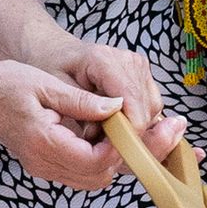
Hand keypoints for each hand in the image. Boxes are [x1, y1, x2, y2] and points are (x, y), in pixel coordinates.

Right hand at [0, 58, 128, 188]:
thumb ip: (82, 100)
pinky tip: (95, 135)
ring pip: (91, 180)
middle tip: (124, 127)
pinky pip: (79, 174)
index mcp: (44, 142)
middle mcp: (43, 163)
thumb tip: (117, 106)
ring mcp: (43, 168)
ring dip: (107, 160)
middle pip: (97, 178)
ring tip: (110, 130)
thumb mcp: (47, 84)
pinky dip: (94, 161)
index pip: (94, 161)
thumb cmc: (7, 84)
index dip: (118, 147)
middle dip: (117, 156)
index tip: (127, 124)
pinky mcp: (44, 166)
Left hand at [59, 40, 186, 162]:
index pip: (131, 100)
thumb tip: (111, 117)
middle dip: (128, 133)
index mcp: (104, 60)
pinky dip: (135, 122)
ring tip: (102, 129)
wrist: (57, 55)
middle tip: (99, 141)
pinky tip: (112, 123)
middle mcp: (129, 61)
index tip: (113, 151)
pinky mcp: (145, 77)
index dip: (129, 130)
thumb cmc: (53, 72)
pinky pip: (152, 109)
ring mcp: (140, 68)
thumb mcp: (55, 91)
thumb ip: (82, 105)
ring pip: (153, 111)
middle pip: (146, 109)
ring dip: (132, 128)